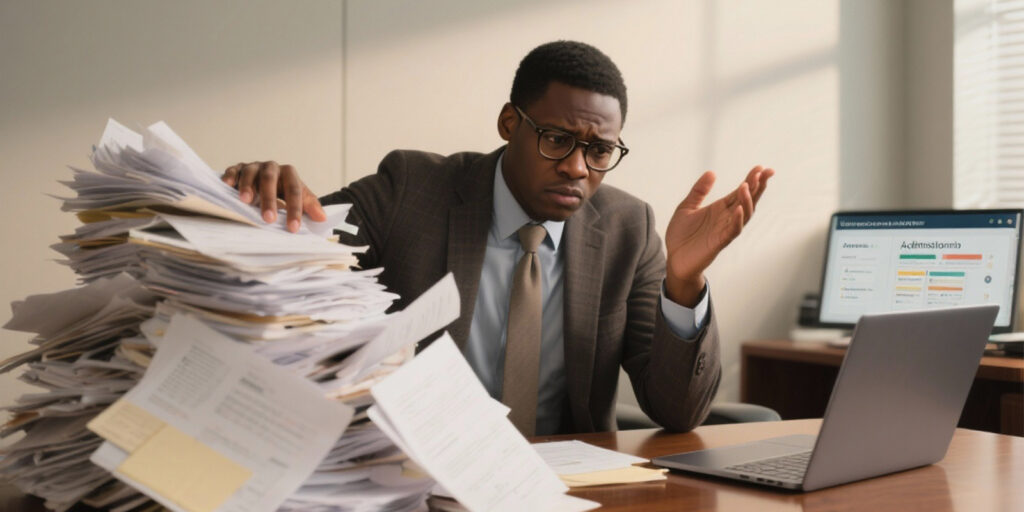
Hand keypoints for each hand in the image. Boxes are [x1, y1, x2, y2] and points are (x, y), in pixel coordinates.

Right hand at [222, 161, 325, 232]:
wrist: (265, 181)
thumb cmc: (283, 192)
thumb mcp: (299, 197)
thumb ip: (309, 206)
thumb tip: (322, 218)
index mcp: (289, 174)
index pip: (295, 190)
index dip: (295, 209)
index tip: (294, 228)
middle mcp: (271, 167)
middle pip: (270, 179)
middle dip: (270, 199)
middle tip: (269, 219)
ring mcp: (254, 167)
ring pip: (251, 174)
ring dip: (248, 186)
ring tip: (246, 201)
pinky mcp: (238, 169)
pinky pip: (233, 170)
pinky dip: (230, 176)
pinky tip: (227, 185)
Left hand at [664, 166, 773, 306]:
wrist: (674, 259)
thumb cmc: (681, 235)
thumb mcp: (686, 207)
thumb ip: (699, 191)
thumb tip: (712, 172)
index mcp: (720, 208)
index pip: (740, 192)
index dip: (751, 180)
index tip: (760, 167)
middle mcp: (726, 218)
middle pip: (747, 200)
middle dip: (757, 186)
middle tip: (766, 172)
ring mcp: (724, 230)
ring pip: (744, 214)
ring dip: (747, 200)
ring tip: (746, 186)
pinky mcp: (719, 242)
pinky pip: (733, 231)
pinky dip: (737, 220)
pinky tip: (738, 208)